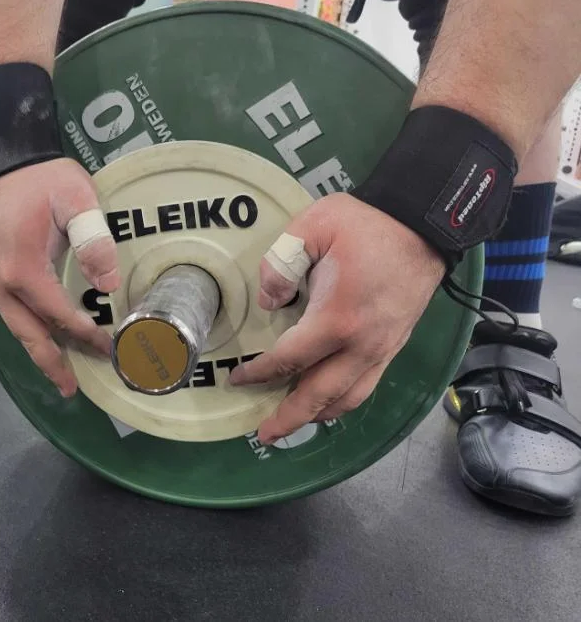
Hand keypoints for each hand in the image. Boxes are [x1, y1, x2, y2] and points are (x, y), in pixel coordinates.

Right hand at [0, 158, 119, 395]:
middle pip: (29, 334)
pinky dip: (29, 332)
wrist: (2, 162)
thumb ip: (93, 238)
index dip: (84, 335)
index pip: (59, 314)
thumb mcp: (75, 198)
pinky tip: (44, 339)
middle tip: (72, 389)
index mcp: (22, 268)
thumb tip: (107, 283)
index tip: (109, 348)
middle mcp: (2, 282)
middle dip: (52, 362)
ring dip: (39, 352)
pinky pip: (11, 313)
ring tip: (60, 376)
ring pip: (17, 327)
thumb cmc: (41, 178)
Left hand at [229, 193, 444, 443]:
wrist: (422, 224)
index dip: (260, 373)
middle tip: (263, 435)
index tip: (238, 378)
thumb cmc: (366, 225)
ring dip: (318, 415)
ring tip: (295, 423)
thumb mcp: (312, 227)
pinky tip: (329, 400)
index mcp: (336, 319)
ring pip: (348, 398)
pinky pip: (366, 385)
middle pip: (320, 395)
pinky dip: (344, 400)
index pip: (289, 359)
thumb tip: (269, 302)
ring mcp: (382, 349)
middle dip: (290, 418)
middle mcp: (362, 345)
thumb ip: (280, 264)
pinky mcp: (395, 345)